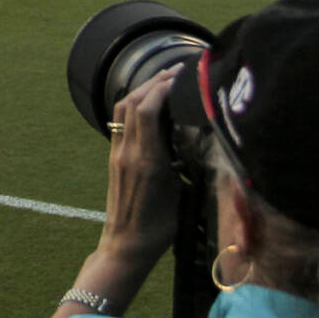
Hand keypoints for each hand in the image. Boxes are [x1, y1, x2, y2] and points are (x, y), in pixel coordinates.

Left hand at [93, 68, 183, 282]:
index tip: (182, 75)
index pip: (148, 111)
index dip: (163, 87)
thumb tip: (204, 140)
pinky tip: (149, 101)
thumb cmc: (159, 228)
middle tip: (177, 71)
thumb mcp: (181, 195)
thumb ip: (188, 164)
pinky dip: (134, 104)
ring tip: (164, 80)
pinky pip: (120, 122)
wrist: (125, 246)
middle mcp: (129, 152)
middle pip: (134, 102)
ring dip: (142, 89)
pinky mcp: (114, 158)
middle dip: (155, 82)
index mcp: (147, 160)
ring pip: (123, 109)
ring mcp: (118, 154)